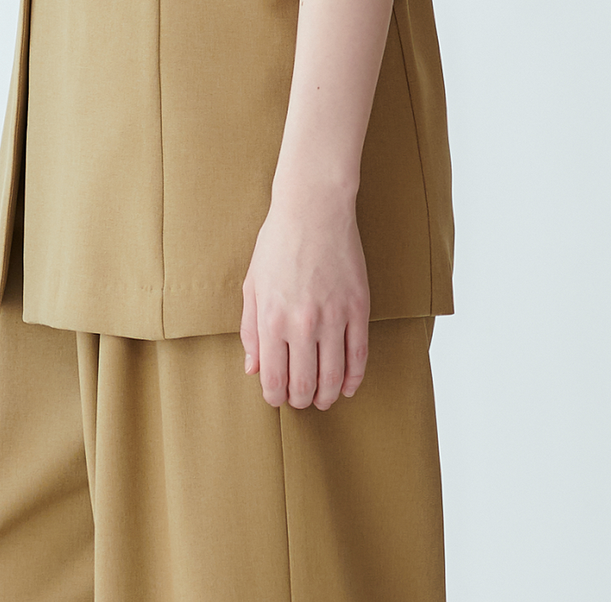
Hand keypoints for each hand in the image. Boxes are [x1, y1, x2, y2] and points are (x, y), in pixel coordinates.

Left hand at [239, 182, 369, 409]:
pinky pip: (359, 356)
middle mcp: (302, 324)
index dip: (275, 397)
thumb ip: (251, 331)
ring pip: (334, 377)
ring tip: (323, 398)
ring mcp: (333, 317)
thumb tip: (253, 368)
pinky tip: (347, 385)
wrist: (314, 209)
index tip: (277, 398)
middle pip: (304, 384)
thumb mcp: (252, 285)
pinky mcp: (358, 308)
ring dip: (328, 396)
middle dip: (301, 400)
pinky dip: (354, 378)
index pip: (273, 379)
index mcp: (272, 319)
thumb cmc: (278, 243)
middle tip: (300, 400)